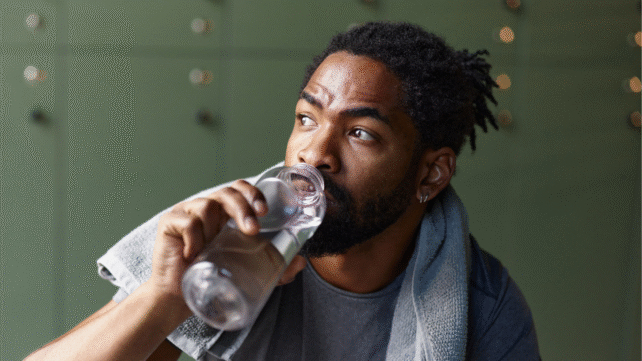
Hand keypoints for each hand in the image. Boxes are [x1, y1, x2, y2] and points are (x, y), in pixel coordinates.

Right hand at [147, 180, 306, 300]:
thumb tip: (301, 263)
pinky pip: (186, 222)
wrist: (176, 300)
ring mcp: (187, 213)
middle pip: (227, 192)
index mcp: (224, 214)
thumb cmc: (210, 279)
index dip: (253, 193)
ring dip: (214, 226)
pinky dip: (193, 238)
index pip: (240, 190)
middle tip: (253, 228)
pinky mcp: (168, 223)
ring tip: (213, 247)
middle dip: (243, 207)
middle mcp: (207, 209)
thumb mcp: (246, 271)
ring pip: (206, 204)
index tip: (265, 210)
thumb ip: (273, 267)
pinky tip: (193, 255)